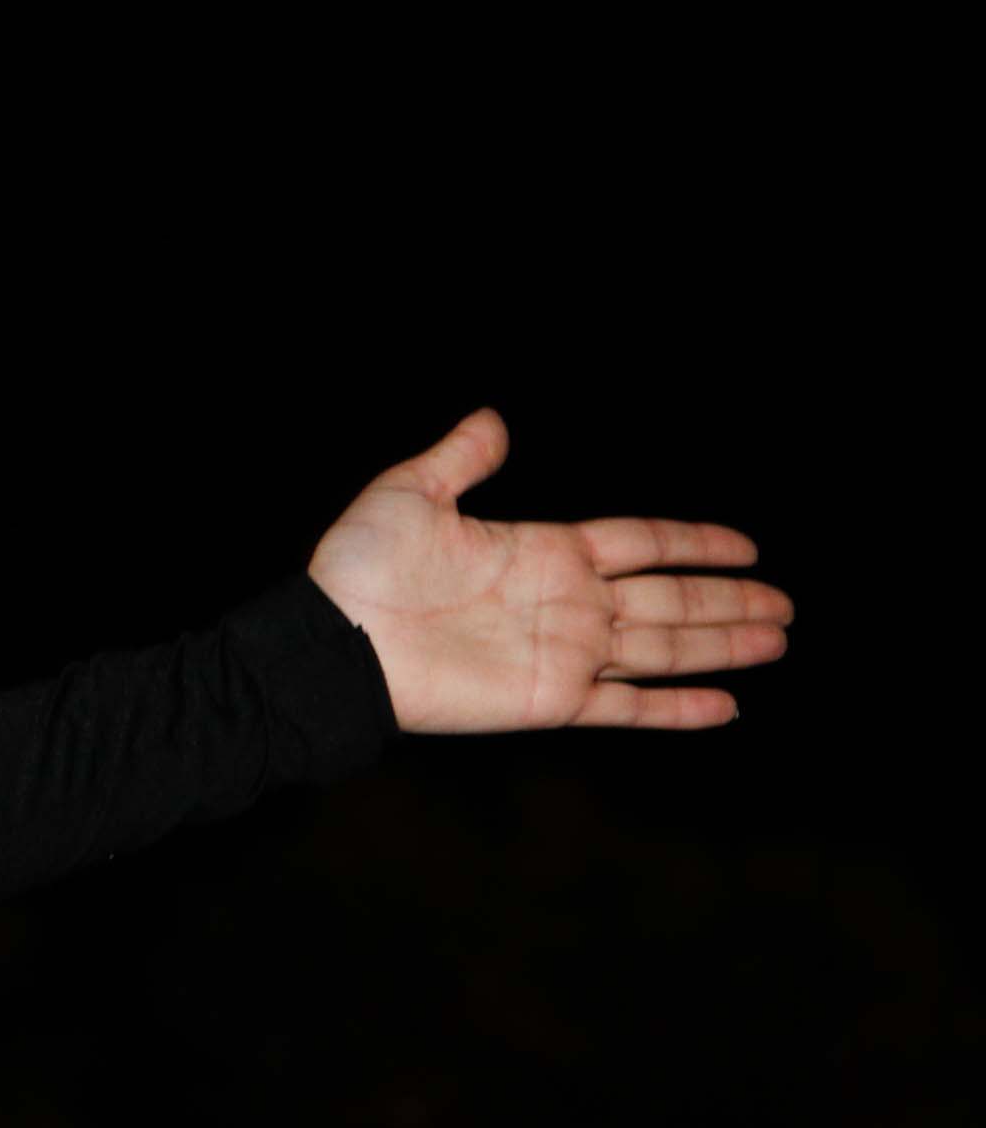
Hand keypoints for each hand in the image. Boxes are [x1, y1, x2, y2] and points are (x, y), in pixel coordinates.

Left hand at [306, 409, 789, 733]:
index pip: (640, 542)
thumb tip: (492, 418)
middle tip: (787, 604)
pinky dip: (678, 708)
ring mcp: (565, 652)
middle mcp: (568, 602)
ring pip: (665, 646)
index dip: (695, 542)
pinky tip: (726, 704)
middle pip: (670, 597)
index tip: (747, 545)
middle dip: (729, 599)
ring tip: (777, 639)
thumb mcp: (409, 494)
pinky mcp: (552, 699)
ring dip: (723, 644)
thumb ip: (460, 458)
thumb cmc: (363, 568)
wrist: (339, 640)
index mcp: (544, 550)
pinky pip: (628, 705)